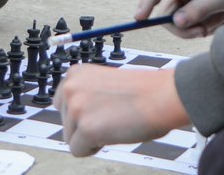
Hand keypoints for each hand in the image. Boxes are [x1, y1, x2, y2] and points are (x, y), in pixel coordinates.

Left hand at [55, 65, 188, 156]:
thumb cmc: (142, 92)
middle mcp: (70, 87)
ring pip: (70, 138)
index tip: (100, 110)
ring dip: (91, 136)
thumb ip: (85, 94)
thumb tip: (75, 115)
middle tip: (111, 117)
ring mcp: (76, 108)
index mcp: (75, 74)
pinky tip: (112, 133)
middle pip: (65, 123)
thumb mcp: (104, 83)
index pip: (62, 104)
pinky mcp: (85, 129)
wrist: (162, 96)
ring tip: (115, 122)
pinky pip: (78, 151)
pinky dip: (94, 148)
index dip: (83, 112)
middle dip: (85, 125)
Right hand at [137, 0, 223, 38]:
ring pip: (178, 23)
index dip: (147, 1)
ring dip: (191, 31)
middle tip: (198, 32)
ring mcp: (193, 2)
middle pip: (167, 12)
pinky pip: (191, 28)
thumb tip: (177, 22)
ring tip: (211, 28)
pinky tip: (217, 25)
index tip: (140, 18)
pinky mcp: (201, 14)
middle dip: (179, 26)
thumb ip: (201, 8)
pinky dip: (201, 31)